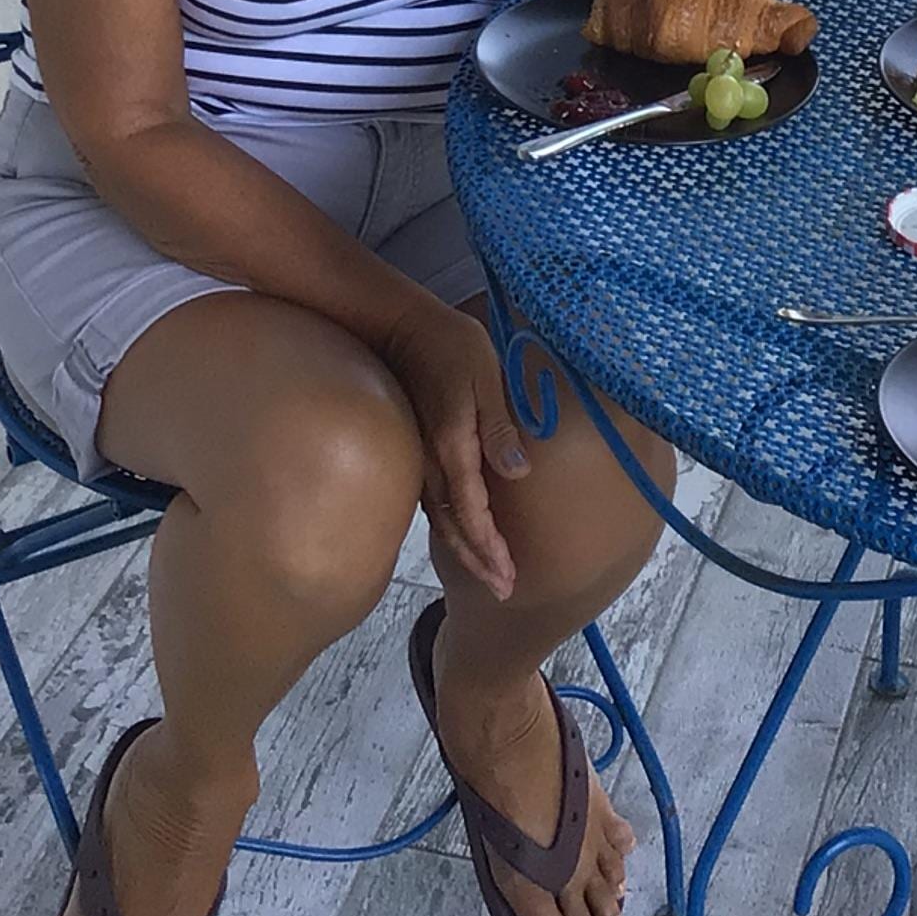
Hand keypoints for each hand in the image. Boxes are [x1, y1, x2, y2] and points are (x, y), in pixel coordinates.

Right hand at [378, 299, 529, 600]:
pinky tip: (460, 531)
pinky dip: (450, 525)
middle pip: (455, 527)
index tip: (508, 580)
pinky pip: (433, 499)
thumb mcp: (484, 376)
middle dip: (479, 562)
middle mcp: (433, 462)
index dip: (490, 549)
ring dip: (464, 548)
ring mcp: (420, 457)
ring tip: (486, 572)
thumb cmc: (450, 345)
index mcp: (453, 447)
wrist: (396, 324)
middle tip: (503, 591)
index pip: (473, 513)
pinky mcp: (416, 448)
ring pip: (441, 517)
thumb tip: (520, 472)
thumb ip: (498, 424)